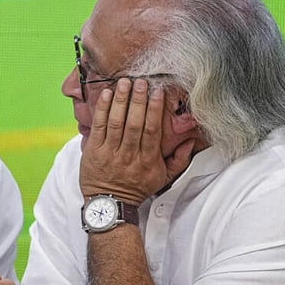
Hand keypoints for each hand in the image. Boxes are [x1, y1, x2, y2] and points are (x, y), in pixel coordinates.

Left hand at [80, 79, 194, 204]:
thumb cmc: (137, 187)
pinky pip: (98, 127)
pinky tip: (105, 94)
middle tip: (141, 81)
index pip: (152, 130)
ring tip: (124, 82)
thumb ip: (179, 160)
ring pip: (116, 122)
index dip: (155, 110)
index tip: (157, 92)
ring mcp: (110, 153)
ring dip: (120, 100)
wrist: (110, 203)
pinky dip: (101, 109)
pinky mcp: (94, 151)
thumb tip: (190, 142)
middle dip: (138, 100)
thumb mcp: (163, 178)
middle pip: (134, 123)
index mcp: (148, 160)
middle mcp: (129, 155)